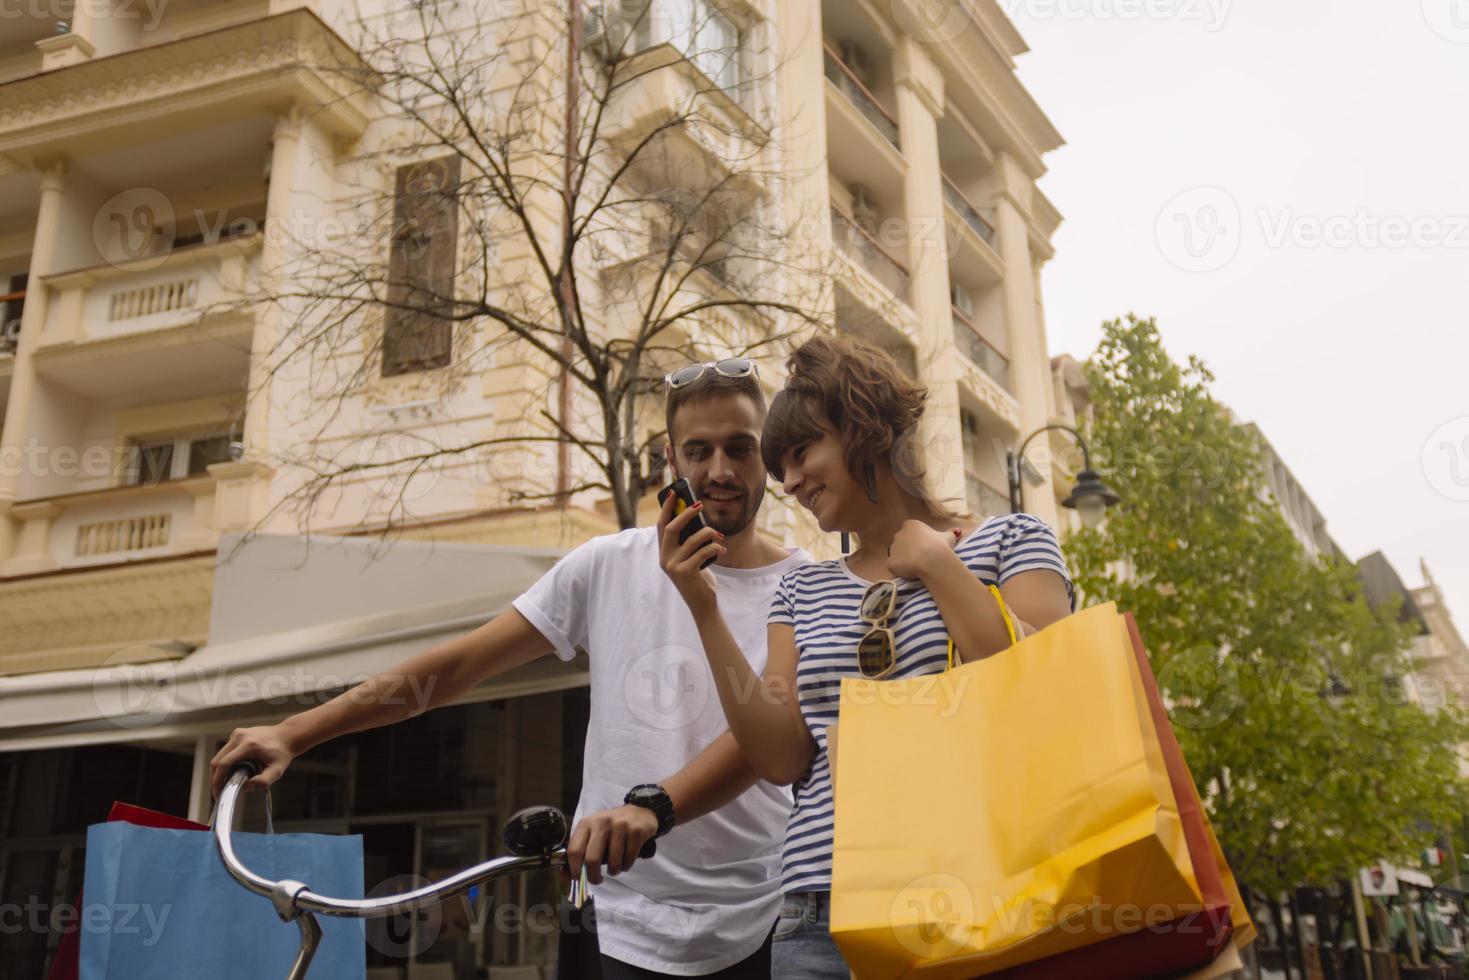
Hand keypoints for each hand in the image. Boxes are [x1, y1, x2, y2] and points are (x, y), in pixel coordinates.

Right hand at [209, 724, 299, 797]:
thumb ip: (263, 781)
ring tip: (226, 783)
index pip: (224, 763)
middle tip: (219, 791)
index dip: (217, 780)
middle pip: (217, 760)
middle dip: (215, 778)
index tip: (218, 793)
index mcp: (249, 745)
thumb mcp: (277, 770)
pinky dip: (225, 762)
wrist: (287, 736)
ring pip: (219, 756)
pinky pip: (225, 751)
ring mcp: (237, 734)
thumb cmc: (282, 754)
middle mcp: (240, 736)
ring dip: (219, 771)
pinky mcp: (236, 734)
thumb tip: (244, 786)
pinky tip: (234, 771)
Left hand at [566, 804, 659, 883]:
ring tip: (614, 869)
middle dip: (594, 876)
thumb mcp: (592, 834)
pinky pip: (628, 859)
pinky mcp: (636, 832)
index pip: (574, 850)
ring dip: (614, 872)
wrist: (640, 812)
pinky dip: (626, 866)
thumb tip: (565, 879)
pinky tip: (625, 862)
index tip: (578, 879)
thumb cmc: (611, 827)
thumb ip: (578, 854)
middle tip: (597, 880)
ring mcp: (620, 826)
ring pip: (613, 862)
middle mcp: (601, 823)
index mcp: (586, 824)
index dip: (574, 870)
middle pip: (592, 859)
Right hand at [657, 491, 723, 614]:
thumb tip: (698, 517)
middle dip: (686, 514)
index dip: (666, 509)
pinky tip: (722, 551)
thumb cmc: (699, 577)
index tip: (673, 493)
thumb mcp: (691, 557)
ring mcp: (673, 566)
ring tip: (720, 535)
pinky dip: (715, 548)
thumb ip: (689, 541)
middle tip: (700, 504)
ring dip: (709, 533)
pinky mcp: (685, 572)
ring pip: (692, 539)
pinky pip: (703, 552)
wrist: (702, 604)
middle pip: (672, 528)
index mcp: (664, 553)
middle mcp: (664, 559)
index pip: (661, 526)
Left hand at [887, 520, 962, 580]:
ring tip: (916, 567)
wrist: (932, 560)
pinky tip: (910, 573)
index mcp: (911, 525)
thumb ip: (948, 533)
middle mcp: (899, 534)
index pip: (909, 530)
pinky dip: (900, 570)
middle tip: (921, 558)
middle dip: (908, 549)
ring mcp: (893, 548)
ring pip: (896, 554)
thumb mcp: (948, 536)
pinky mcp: (890, 562)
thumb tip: (955, 531)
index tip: (925, 548)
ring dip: (903, 560)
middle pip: (901, 542)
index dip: (916, 540)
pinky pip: (893, 566)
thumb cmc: (941, 545)